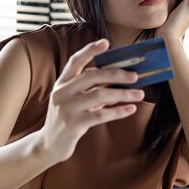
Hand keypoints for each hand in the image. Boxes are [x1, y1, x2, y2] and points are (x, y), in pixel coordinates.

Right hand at [41, 39, 143, 162]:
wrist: (49, 145)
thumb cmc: (68, 117)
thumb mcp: (74, 99)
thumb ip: (91, 88)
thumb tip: (120, 78)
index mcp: (61, 82)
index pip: (75, 61)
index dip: (90, 50)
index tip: (106, 43)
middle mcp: (61, 92)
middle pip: (91, 76)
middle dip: (116, 74)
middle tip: (135, 76)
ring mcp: (66, 108)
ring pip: (99, 95)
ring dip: (123, 94)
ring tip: (139, 94)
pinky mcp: (73, 125)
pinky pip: (101, 115)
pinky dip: (119, 111)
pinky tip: (131, 109)